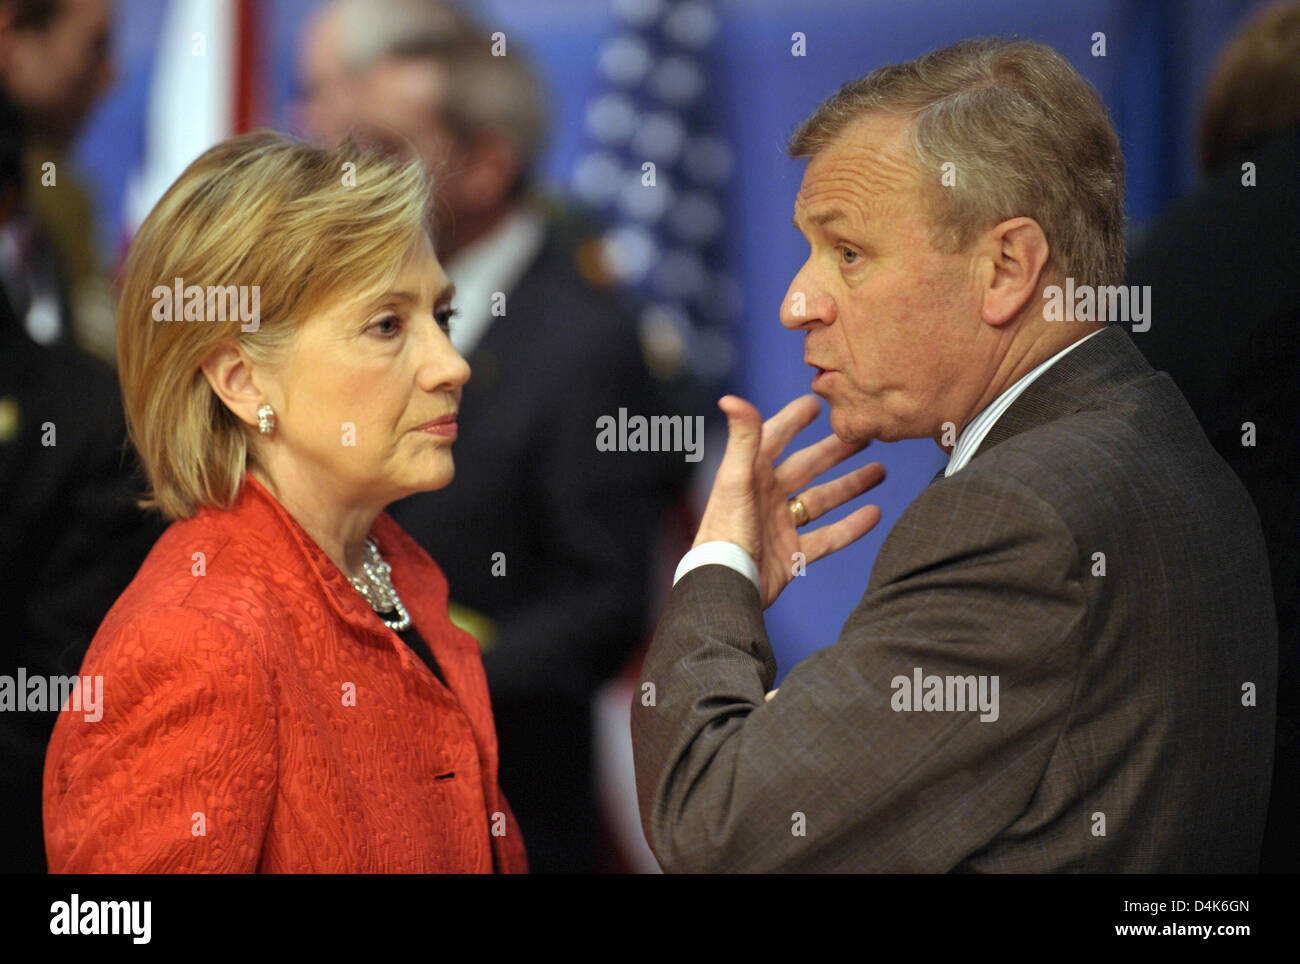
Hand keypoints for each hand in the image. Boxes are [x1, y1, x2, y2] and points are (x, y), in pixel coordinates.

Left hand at [693, 394, 885, 607]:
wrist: (726, 585)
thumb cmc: (725, 531)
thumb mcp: (736, 480)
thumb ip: (742, 439)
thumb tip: (731, 397)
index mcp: (752, 475)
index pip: (775, 438)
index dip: (794, 420)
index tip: (816, 402)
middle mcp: (767, 497)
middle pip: (807, 467)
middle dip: (834, 451)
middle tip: (865, 437)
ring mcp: (781, 526)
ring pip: (822, 500)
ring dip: (849, 485)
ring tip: (880, 470)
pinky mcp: (792, 554)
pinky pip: (828, 537)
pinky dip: (851, 527)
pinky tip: (874, 514)